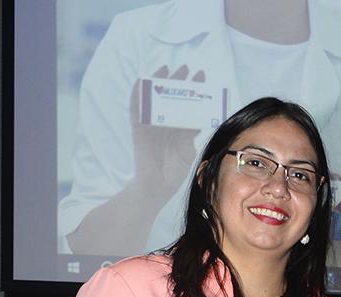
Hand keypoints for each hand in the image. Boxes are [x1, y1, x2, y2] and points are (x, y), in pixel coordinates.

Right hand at [128, 66, 201, 202]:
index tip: (203, 77)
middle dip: (179, 81)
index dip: (195, 91)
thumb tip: (200, 122)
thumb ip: (193, 136)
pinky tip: (142, 82)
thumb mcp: (189, 151)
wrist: (158, 184)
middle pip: (172, 96)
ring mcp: (152, 124)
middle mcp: (167, 122)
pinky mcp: (139, 127)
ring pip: (155, 98)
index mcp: (181, 127)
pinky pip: (137, 108)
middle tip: (187, 67)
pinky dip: (138, 94)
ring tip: (166, 69)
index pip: (188, 104)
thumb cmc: (176, 171)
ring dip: (158, 82)